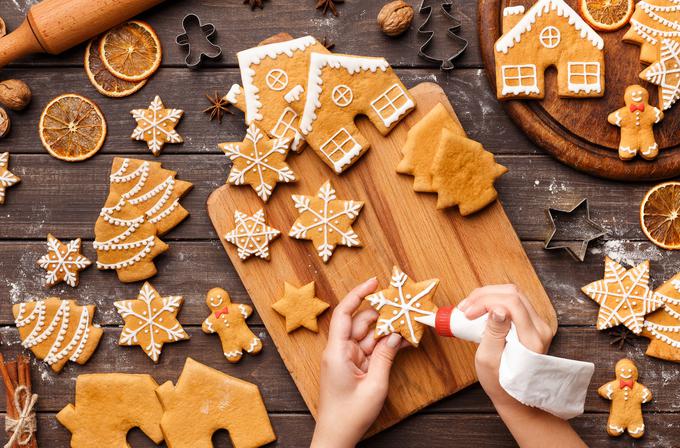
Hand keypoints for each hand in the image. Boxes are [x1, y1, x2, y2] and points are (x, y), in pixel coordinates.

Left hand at [311, 278, 406, 447]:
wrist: (337, 436)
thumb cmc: (349, 414)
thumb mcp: (374, 385)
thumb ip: (385, 357)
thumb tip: (395, 334)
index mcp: (337, 351)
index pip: (345, 313)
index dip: (358, 294)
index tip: (374, 282)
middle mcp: (340, 351)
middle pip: (361, 322)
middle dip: (381, 312)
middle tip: (403, 303)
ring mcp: (347, 359)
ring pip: (369, 336)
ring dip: (387, 329)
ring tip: (408, 321)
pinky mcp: (354, 367)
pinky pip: (371, 349)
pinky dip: (385, 344)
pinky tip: (403, 340)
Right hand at [458, 284, 552, 407]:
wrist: (516, 397)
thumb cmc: (500, 383)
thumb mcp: (489, 360)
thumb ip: (494, 333)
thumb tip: (497, 308)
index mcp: (532, 339)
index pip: (511, 303)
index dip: (485, 301)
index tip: (467, 313)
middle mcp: (540, 328)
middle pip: (513, 293)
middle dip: (484, 295)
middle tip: (464, 308)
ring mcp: (539, 325)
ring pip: (513, 294)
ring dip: (488, 296)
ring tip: (469, 307)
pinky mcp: (532, 323)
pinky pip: (514, 302)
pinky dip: (494, 300)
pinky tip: (480, 308)